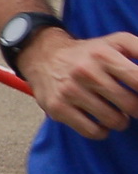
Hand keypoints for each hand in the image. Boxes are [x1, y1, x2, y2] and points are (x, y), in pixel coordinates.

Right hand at [20, 28, 137, 138]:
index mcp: (104, 54)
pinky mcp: (57, 107)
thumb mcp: (118, 42)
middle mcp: (86, 72)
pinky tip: (99, 120)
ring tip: (114, 112)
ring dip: (120, 121)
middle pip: (131, 105)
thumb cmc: (91, 52)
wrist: (44, 56)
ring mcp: (70, 91)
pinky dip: (102, 131)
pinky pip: (93, 131)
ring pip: (114, 121)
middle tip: (130, 105)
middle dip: (136, 109)